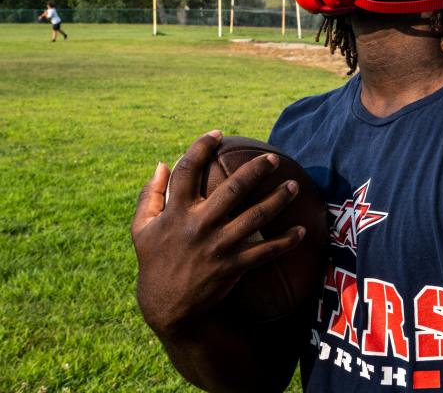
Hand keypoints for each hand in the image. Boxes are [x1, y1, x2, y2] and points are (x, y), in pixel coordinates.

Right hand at [131, 130, 304, 336]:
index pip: (187, 171)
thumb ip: (149, 195)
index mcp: (174, 213)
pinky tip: (301, 231)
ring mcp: (217, 246)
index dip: (201, 148)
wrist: (168, 307)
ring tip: (294, 185)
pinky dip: (284, 242)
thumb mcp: (141, 229)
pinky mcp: (232, 266)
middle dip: (255, 171)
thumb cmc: (155, 261)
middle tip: (273, 158)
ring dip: (277, 200)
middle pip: (232, 190)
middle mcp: (197, 226)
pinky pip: (264, 252)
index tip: (217, 134)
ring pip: (254, 217)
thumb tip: (162, 164)